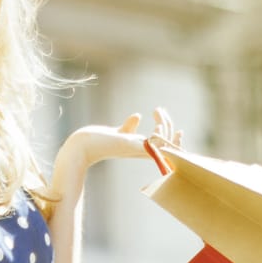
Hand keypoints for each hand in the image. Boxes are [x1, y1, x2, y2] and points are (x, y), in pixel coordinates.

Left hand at [60, 107, 180, 168]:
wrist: (81, 146)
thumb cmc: (97, 141)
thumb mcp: (117, 132)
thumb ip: (128, 127)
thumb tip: (137, 116)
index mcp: (140, 149)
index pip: (166, 149)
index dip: (175, 142)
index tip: (180, 130)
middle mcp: (141, 152)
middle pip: (168, 144)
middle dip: (169, 126)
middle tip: (159, 110)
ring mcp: (137, 150)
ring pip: (165, 143)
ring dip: (166, 126)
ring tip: (157, 111)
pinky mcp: (131, 146)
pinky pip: (155, 145)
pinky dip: (160, 134)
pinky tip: (157, 123)